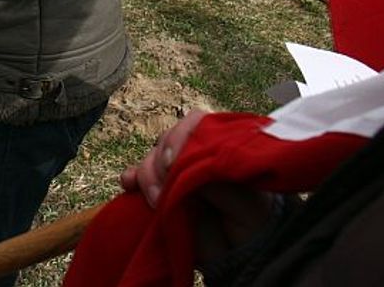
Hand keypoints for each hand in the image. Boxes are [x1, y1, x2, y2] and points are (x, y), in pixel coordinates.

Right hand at [119, 110, 274, 263]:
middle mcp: (196, 155)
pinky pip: (139, 178)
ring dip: (146, 175)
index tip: (172, 163)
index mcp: (221, 148)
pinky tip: (128, 186)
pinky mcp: (162, 192)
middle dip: (159, 162)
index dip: (180, 137)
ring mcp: (177, 174)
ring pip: (151, 159)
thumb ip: (222, 185)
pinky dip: (131, 179)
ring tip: (154, 201)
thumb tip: (188, 167)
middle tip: (162, 193)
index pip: (197, 125)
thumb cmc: (255, 225)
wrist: (245, 258)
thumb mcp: (248, 206)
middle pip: (168, 140)